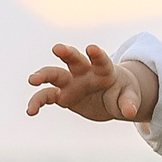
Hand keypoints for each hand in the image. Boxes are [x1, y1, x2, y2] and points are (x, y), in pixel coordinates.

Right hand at [26, 44, 157, 121]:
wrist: (112, 98)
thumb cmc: (123, 92)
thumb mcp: (130, 97)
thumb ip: (129, 102)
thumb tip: (130, 112)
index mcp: (104, 70)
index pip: (101, 60)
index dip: (97, 54)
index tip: (91, 48)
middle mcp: (84, 72)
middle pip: (74, 59)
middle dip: (66, 52)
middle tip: (57, 48)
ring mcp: (71, 82)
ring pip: (55, 74)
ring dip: (43, 75)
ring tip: (32, 80)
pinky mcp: (62, 95)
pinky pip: (47, 96)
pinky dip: (38, 102)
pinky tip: (30, 111)